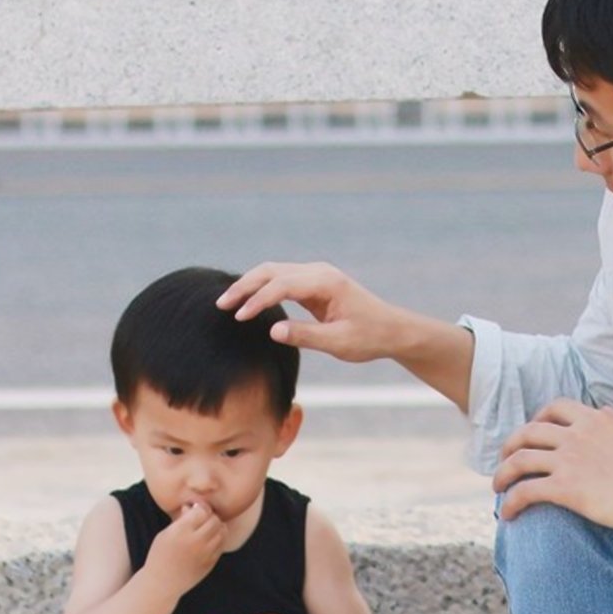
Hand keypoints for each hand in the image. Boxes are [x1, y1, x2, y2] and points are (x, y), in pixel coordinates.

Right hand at [142, 502, 224, 594]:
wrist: (162, 583)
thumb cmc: (160, 556)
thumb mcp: (165, 534)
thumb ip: (181, 520)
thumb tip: (192, 506)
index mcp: (181, 531)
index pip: (201, 510)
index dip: (199, 507)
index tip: (194, 509)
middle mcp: (195, 541)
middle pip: (214, 520)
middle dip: (209, 516)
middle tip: (202, 519)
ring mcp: (205, 553)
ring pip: (222, 531)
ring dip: (216, 526)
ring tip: (206, 528)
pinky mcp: (211, 563)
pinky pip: (222, 544)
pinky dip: (218, 538)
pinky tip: (209, 539)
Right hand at [218, 262, 401, 362]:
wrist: (392, 329)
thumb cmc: (369, 337)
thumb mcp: (338, 343)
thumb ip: (305, 335)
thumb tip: (272, 331)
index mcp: (327, 282)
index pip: (282, 284)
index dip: (258, 300)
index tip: (239, 317)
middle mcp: (319, 272)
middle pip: (272, 270)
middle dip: (245, 286)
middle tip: (221, 305)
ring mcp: (316, 275)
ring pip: (274, 271)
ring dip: (250, 285)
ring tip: (228, 303)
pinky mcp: (313, 283)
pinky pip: (281, 280)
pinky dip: (262, 288)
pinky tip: (247, 301)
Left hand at [492, 399, 612, 529]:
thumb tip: (604, 412)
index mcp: (594, 419)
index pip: (556, 407)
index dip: (539, 417)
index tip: (534, 430)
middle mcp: (577, 434)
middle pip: (529, 431)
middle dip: (511, 444)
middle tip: (506, 458)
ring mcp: (568, 460)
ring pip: (520, 459)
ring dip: (503, 473)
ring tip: (498, 486)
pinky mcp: (565, 488)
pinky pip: (525, 491)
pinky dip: (511, 501)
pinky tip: (509, 514)